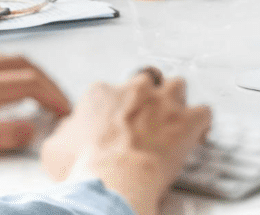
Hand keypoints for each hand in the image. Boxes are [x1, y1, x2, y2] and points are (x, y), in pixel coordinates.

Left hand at [0, 53, 70, 155]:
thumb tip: (29, 129)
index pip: (30, 82)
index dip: (53, 96)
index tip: (64, 112)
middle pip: (25, 65)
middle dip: (49, 83)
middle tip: (59, 104)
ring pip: (10, 59)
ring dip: (32, 74)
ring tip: (41, 94)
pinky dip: (13, 70)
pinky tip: (7, 85)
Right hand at [41, 69, 211, 214]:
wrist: (113, 181)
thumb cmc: (84, 168)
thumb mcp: (55, 148)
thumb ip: (65, 131)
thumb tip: (69, 129)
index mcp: (102, 93)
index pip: (110, 90)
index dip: (116, 107)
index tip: (116, 124)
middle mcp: (135, 90)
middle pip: (147, 79)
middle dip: (148, 94)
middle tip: (146, 117)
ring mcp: (163, 102)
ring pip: (178, 85)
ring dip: (177, 101)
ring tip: (174, 119)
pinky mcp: (187, 120)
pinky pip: (203, 112)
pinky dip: (201, 124)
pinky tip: (198, 135)